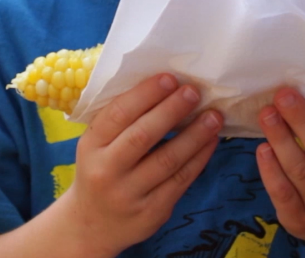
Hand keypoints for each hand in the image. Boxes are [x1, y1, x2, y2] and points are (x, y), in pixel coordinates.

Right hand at [66, 74, 222, 254]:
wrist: (92, 224)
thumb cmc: (99, 170)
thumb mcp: (95, 145)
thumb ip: (119, 122)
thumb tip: (161, 87)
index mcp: (90, 145)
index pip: (118, 114)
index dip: (145, 94)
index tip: (169, 78)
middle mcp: (106, 170)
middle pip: (143, 136)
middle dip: (171, 110)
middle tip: (194, 91)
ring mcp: (129, 194)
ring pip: (167, 160)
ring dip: (194, 135)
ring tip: (214, 116)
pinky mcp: (152, 212)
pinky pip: (180, 181)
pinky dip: (198, 159)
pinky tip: (210, 142)